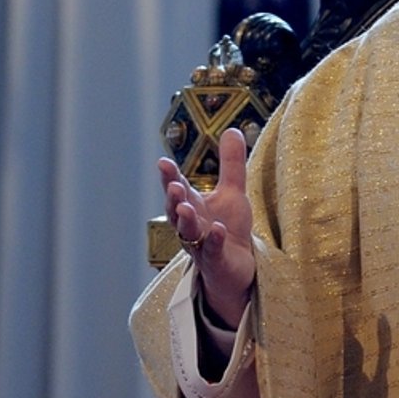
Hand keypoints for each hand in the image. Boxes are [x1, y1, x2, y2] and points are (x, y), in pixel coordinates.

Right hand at [158, 127, 256, 328]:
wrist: (235, 269)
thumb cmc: (228, 228)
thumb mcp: (233, 192)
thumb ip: (231, 163)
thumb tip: (232, 129)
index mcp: (193, 206)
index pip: (179, 189)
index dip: (170, 177)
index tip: (163, 162)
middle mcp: (191, 225)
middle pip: (177, 210)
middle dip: (173, 197)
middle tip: (173, 184)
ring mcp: (201, 245)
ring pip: (188, 233)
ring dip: (186, 220)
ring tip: (186, 206)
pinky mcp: (216, 261)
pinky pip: (212, 251)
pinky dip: (213, 240)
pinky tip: (216, 230)